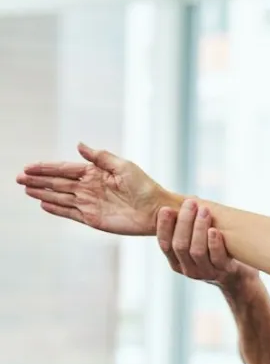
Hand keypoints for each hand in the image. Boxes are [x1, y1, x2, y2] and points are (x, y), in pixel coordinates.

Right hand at [15, 142, 169, 235]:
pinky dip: (56, 209)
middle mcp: (89, 188)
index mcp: (95, 173)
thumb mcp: (124, 167)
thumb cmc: (145, 187)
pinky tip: (43, 203)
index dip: (46, 168)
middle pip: (58, 182)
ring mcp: (89, 203)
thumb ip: (100, 157)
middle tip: (19, 178)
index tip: (29, 167)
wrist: (157, 210)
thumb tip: (79, 145)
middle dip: (38, 179)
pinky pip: (69, 212)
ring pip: (60, 197)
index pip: (65, 169)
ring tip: (26, 189)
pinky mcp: (92, 218)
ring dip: (42, 193)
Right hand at [157, 201, 253, 288]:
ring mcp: (206, 272)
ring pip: (196, 251)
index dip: (164, 227)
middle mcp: (188, 269)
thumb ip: (188, 228)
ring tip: (204, 211)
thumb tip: (183, 199)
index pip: (165, 244)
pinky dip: (214, 243)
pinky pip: (217, 258)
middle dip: (184, 222)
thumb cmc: (216, 252)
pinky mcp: (224, 272)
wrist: (240, 276)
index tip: (166, 209)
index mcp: (177, 262)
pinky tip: (214, 230)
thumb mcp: (198, 242)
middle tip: (190, 203)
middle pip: (180, 245)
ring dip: (199, 228)